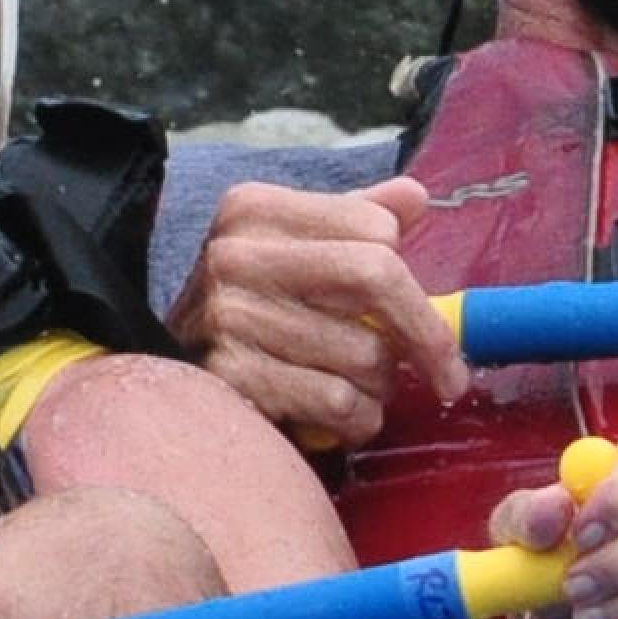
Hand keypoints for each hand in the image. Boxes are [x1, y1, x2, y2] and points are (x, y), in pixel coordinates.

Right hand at [172, 176, 465, 453]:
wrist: (167, 381)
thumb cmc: (252, 316)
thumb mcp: (292, 254)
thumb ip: (353, 222)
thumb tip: (416, 196)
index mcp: (255, 209)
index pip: (376, 230)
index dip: (410, 281)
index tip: (419, 316)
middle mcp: (235, 253)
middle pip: (377, 275)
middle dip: (427, 335)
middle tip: (450, 377)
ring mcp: (228, 315)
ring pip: (366, 354)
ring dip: (380, 389)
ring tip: (357, 393)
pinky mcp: (230, 378)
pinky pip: (339, 403)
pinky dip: (356, 422)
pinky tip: (339, 420)